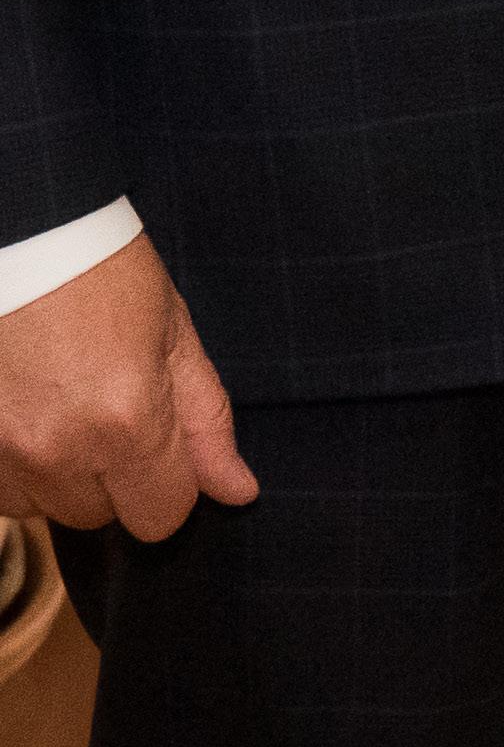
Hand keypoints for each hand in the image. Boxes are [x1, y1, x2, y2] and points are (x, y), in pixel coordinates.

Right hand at [0, 236, 254, 540]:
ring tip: (63, 399)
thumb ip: (207, 422)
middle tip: (108, 402)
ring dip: (60, 471)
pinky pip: (2, 491)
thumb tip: (238, 490)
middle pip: (102, 516)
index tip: (163, 440)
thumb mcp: (174, 334)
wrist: (22, 230)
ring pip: (46, 507)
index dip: (171, 481)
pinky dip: (18, 463)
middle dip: (114, 476)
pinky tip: (28, 407)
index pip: (163, 516)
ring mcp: (1, 453)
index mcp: (126, 422)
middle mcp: (58, 451)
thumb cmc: (100, 270)